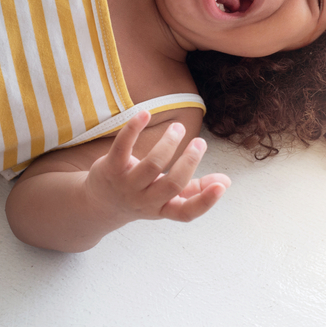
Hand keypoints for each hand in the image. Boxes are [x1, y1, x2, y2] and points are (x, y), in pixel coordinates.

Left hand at [84, 111, 230, 222]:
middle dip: (189, 161)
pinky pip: (122, 147)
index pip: (186, 213)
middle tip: (199, 142)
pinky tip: (145, 114)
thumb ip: (195, 190)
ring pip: (151, 165)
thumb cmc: (141, 197)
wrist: (100, 204)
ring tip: (178, 127)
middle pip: (171, 184)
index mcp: (163, 209)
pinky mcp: (110, 168)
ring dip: (168, 143)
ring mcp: (126, 186)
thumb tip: (225, 181)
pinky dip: (134, 128)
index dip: (205, 202)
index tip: (221, 185)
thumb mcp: (167, 199)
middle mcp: (145, 201)